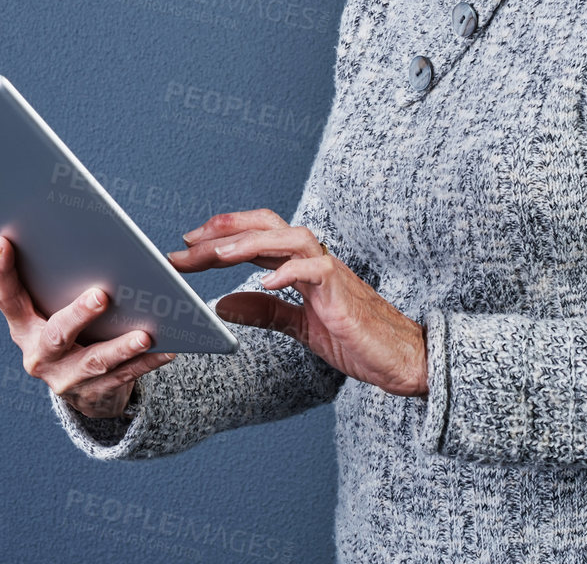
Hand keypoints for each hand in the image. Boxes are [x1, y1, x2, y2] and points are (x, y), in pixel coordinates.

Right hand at [0, 235, 176, 418]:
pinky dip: (145, 363)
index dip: (1, 271)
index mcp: (23, 326)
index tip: (3, 241)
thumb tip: (91, 242)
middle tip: (101, 296)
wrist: (82, 388)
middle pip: (56, 335)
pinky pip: (123, 377)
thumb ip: (60, 284)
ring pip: (93, 362)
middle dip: (78, 316)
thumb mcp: (54, 309)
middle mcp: (38, 355)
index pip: (6, 298)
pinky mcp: (93, 395)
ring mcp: (64, 379)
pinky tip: (166, 349)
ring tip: (144, 334)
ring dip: (120, 348)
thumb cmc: (70, 329)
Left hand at [168, 209, 427, 397]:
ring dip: (249, 242)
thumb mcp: (300, 326)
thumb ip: (265, 310)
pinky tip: (264, 280)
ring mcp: (330, 271)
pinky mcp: (343, 291)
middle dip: (223, 232)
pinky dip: (289, 270)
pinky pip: (315, 269)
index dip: (221, 236)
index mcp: (301, 265)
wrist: (402, 359)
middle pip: (265, 226)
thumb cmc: (358, 339)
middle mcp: (314, 259)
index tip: (185, 247)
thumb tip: (222, 303)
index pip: (256, 236)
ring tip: (215, 255)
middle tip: (184, 244)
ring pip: (288, 237)